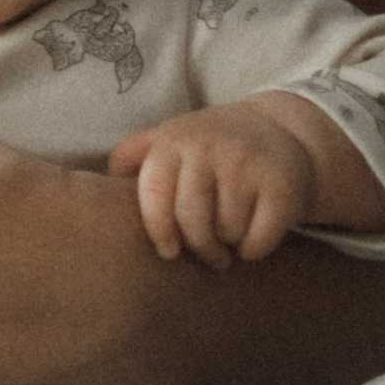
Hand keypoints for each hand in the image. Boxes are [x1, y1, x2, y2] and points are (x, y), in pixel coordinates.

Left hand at [106, 108, 312, 267]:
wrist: (281, 132)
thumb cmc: (212, 146)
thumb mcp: (172, 137)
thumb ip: (135, 153)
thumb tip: (102, 181)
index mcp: (175, 138)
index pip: (154, 192)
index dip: (158, 229)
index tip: (167, 251)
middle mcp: (210, 147)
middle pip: (192, 221)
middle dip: (198, 246)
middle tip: (206, 252)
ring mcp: (248, 164)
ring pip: (225, 232)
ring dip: (227, 245)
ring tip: (229, 233)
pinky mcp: (282, 186)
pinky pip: (258, 240)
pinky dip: (253, 250)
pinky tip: (253, 236)